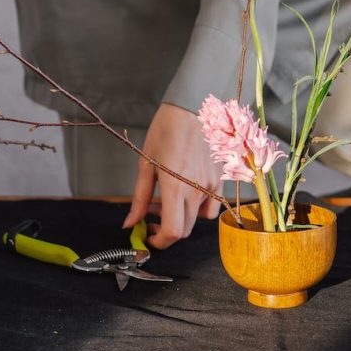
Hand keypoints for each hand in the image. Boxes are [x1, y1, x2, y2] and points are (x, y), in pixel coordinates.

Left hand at [122, 102, 222, 247]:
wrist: (191, 109)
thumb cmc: (165, 131)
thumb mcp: (146, 165)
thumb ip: (139, 198)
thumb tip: (130, 223)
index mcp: (175, 187)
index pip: (173, 232)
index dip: (159, 241)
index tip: (148, 236)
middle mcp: (196, 190)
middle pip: (185, 230)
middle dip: (166, 231)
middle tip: (151, 217)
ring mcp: (211, 186)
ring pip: (198, 219)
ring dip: (182, 219)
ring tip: (169, 202)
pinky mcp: (220, 179)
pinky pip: (211, 206)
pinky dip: (198, 208)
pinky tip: (187, 193)